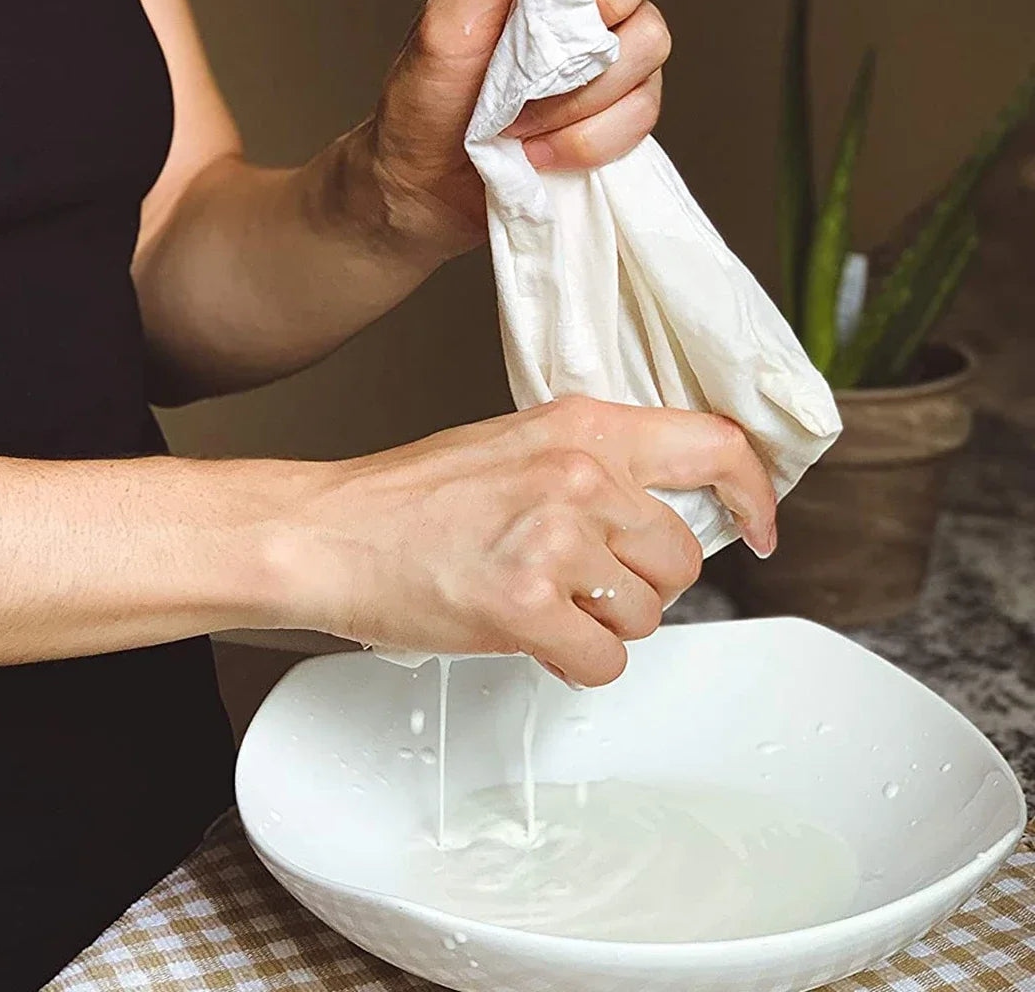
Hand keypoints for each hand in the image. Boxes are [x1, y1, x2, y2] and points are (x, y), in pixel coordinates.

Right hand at [281, 398, 775, 686]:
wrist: (328, 534)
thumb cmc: (409, 498)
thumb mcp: (512, 448)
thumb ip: (590, 467)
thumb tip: (656, 511)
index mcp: (580, 427)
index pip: (712, 444)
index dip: (754, 492)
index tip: (761, 526)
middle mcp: (577, 476)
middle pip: (682, 556)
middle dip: (643, 583)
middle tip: (585, 581)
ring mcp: (553, 539)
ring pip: (648, 614)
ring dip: (605, 624)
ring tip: (543, 602)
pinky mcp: (526, 605)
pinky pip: (606, 660)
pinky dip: (576, 663)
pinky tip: (533, 636)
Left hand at [364, 0, 691, 260]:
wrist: (422, 189)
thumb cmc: (424, 99)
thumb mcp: (445, 22)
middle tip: (537, 41)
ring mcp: (617, 46)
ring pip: (651, 39)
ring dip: (573, 91)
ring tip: (515, 113)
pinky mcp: (626, 109)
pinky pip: (642, 112)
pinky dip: (583, 138)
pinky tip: (538, 147)